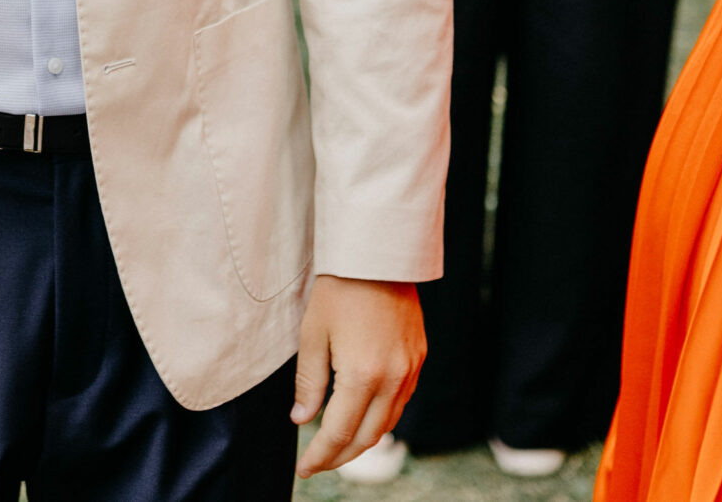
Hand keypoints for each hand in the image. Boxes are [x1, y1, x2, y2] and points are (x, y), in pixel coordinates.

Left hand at [291, 276, 426, 475]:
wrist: (377, 254)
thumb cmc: (339, 288)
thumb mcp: (313, 334)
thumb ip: (308, 383)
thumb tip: (302, 420)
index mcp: (363, 374)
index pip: (339, 433)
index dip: (320, 455)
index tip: (304, 467)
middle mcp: (393, 378)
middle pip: (368, 436)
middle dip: (341, 456)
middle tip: (318, 462)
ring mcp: (411, 369)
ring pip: (389, 422)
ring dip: (363, 440)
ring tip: (338, 446)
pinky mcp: (419, 357)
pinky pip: (402, 401)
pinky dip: (382, 417)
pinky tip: (364, 416)